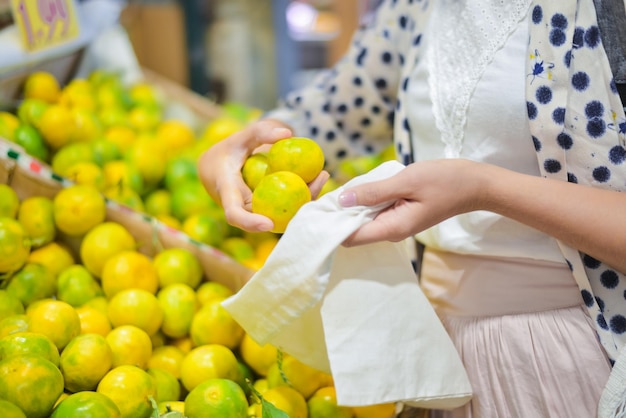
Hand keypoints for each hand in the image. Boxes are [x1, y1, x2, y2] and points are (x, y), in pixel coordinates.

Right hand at [198, 119, 329, 231]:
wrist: (215, 169)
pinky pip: (284, 206)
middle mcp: (242, 208)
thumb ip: (259, 132)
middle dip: (295, 209)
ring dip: (304, 200)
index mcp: (228, 193)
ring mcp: (256, 211)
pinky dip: (301, 195)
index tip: (269, 224)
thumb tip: (287, 134)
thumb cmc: (226, 152)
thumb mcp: (238, 138)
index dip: (250, 223)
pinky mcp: (266, 209)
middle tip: (317, 182)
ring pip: (281, 214)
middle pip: (268, 217)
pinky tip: (317, 177)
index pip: (234, 215)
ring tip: (323, 176)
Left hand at [338, 159, 488, 245]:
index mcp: (392, 228)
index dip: (332, 226)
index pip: (350, 238)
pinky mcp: (399, 215)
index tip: (318, 209)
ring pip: (363, 220)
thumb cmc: (445, 181)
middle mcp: (391, 232)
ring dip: (353, 205)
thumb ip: (373, 192)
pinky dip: (367, 200)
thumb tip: (342, 200)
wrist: (475, 184)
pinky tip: (363, 185)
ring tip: (343, 185)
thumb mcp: (406, 181)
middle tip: (326, 191)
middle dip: (339, 214)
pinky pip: (375, 211)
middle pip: (353, 230)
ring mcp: (396, 225)